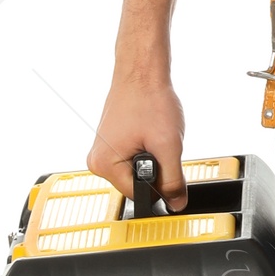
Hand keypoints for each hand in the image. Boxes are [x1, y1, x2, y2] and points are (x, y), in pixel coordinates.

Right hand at [87, 67, 188, 209]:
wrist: (142, 72)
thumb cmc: (149, 99)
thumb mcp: (168, 145)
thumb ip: (173, 180)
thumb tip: (176, 203)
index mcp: (105, 165)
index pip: (138, 194)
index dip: (160, 185)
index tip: (169, 167)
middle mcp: (98, 160)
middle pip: (137, 183)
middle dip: (156, 168)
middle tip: (159, 141)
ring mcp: (103, 151)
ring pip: (137, 170)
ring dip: (153, 157)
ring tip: (153, 133)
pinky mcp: (111, 143)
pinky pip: (134, 158)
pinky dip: (147, 148)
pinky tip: (149, 130)